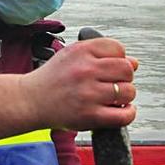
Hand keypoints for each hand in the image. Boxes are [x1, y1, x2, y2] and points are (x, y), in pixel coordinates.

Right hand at [20, 37, 138, 130]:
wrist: (30, 101)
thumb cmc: (53, 79)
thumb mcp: (71, 55)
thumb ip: (101, 54)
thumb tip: (134, 62)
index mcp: (81, 51)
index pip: (118, 49)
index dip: (120, 58)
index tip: (112, 68)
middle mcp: (85, 70)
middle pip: (127, 69)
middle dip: (125, 77)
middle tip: (115, 83)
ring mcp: (88, 94)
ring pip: (128, 91)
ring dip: (126, 96)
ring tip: (114, 98)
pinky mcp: (90, 116)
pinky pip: (124, 115)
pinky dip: (128, 113)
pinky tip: (121, 110)